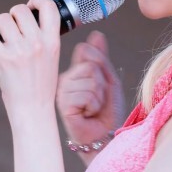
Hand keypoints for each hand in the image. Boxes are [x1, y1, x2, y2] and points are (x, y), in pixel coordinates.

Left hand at [0, 0, 61, 123]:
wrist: (33, 110)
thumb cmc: (41, 88)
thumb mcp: (52, 60)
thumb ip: (44, 39)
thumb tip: (28, 20)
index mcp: (52, 42)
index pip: (48, 7)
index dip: (37, 0)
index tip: (31, 5)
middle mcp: (36, 43)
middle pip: (20, 10)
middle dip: (14, 15)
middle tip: (13, 27)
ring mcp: (18, 50)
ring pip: (3, 19)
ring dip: (0, 25)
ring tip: (2, 36)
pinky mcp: (1, 58)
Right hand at [57, 32, 124, 151]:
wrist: (105, 136)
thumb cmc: (107, 112)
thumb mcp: (109, 80)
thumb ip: (101, 58)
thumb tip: (96, 34)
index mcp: (74, 72)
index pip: (86, 51)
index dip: (100, 68)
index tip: (100, 85)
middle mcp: (65, 79)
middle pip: (90, 66)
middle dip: (101, 84)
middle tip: (97, 100)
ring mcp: (62, 92)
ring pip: (89, 81)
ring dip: (98, 97)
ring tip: (93, 109)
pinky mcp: (63, 104)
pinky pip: (85, 95)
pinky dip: (93, 106)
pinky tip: (87, 114)